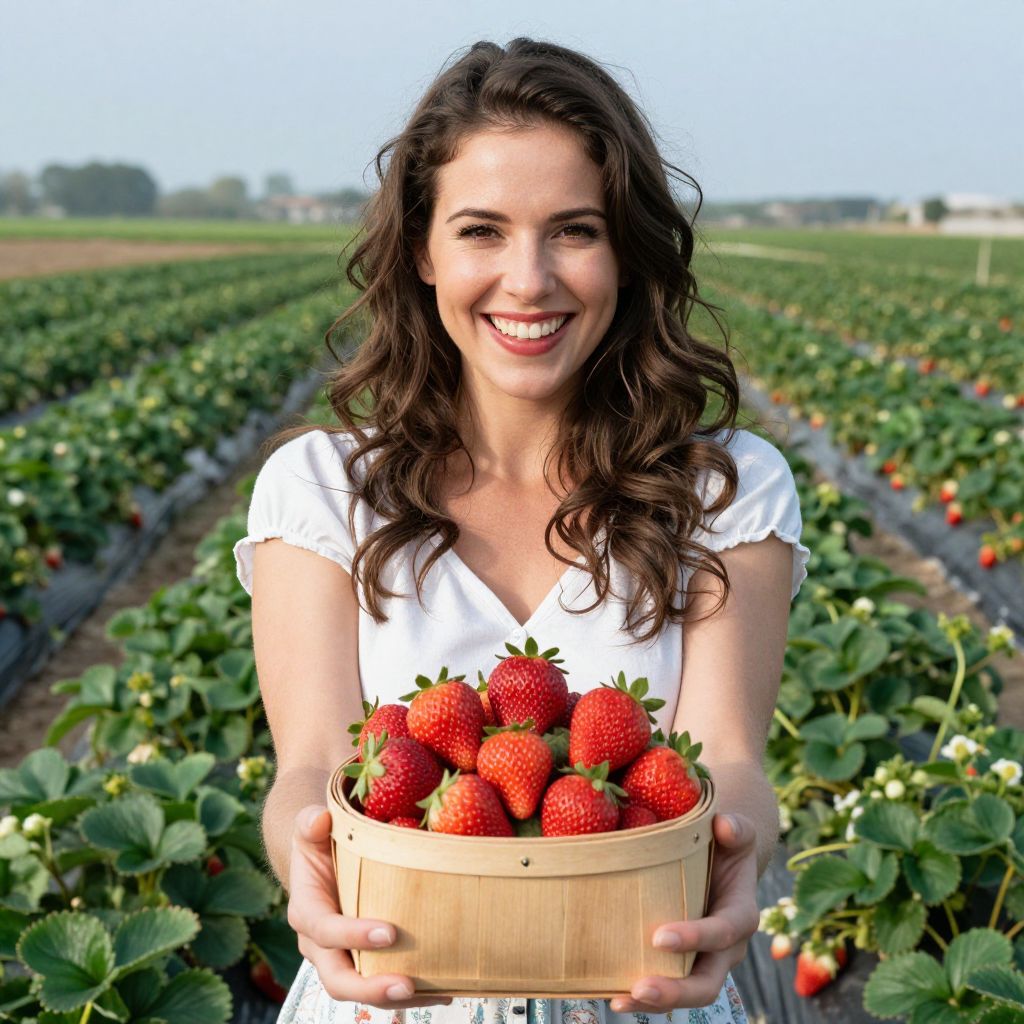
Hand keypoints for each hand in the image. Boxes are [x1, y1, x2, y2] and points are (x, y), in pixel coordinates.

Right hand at [287, 804, 452, 1009]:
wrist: (322, 863)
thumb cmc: (320, 843)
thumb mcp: (311, 830)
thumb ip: (311, 824)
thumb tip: (321, 818)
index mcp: (307, 912)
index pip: (325, 931)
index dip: (353, 935)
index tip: (389, 932)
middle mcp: (321, 945)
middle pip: (338, 980)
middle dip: (371, 987)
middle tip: (407, 985)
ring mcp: (342, 958)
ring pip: (364, 989)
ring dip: (397, 997)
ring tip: (437, 994)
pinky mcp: (364, 962)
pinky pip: (384, 983)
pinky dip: (415, 991)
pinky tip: (447, 988)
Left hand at [609, 812, 758, 1012]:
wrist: (720, 861)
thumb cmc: (725, 844)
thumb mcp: (737, 833)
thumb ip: (736, 828)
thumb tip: (724, 825)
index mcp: (740, 915)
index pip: (723, 932)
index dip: (696, 938)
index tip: (659, 936)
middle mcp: (725, 948)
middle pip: (707, 982)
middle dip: (675, 991)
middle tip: (639, 988)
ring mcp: (704, 961)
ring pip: (685, 992)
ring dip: (653, 1002)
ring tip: (619, 1000)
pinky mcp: (682, 965)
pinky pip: (667, 987)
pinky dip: (642, 997)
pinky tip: (612, 995)